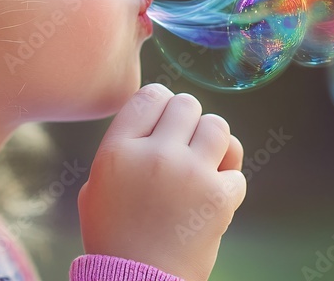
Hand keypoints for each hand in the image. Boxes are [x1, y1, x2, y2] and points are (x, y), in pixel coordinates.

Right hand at [77, 84, 245, 280]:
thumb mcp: (97, 188)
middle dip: (190, 123)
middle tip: (186, 147)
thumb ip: (122, 149)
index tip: (166, 123)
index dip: (162, 105)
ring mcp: (190, 173)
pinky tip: (213, 198)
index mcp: (118, 150)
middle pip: (187, 105)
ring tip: (205, 164)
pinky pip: (237, 170)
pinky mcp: (218, 196)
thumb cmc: (115, 238)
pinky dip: (229, 185)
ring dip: (215, 145)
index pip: (150, 95)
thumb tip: (154, 122)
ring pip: (218, 127)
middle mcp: (155, 155)